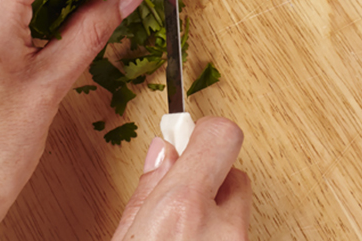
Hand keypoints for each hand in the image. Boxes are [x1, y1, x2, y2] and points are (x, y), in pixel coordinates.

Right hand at [110, 117, 250, 240]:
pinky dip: (217, 233)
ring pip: (238, 208)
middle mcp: (221, 228)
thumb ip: (145, 192)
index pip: (222, 135)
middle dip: (208, 178)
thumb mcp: (124, 238)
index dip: (205, 131)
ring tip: (181, 232)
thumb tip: (162, 152)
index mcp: (182, 210)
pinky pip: (236, 232)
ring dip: (215, 211)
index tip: (186, 136)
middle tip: (176, 196)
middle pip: (234, 173)